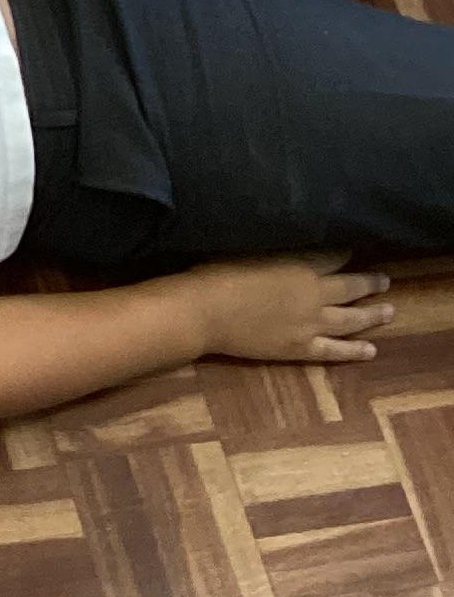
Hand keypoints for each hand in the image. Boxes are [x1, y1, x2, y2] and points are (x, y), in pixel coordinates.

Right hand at [193, 256, 393, 364]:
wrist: (206, 312)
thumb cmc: (218, 272)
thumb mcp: (249, 248)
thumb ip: (275, 250)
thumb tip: (289, 245)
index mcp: (301, 266)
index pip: (333, 257)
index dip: (345, 253)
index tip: (354, 250)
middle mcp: (315, 294)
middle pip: (350, 287)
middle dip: (369, 282)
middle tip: (385, 280)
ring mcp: (311, 324)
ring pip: (352, 320)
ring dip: (372, 314)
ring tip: (389, 310)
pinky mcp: (301, 348)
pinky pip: (336, 351)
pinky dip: (356, 351)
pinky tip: (371, 350)